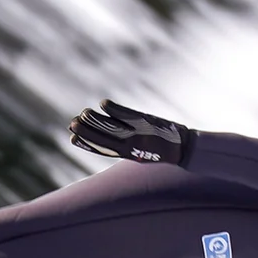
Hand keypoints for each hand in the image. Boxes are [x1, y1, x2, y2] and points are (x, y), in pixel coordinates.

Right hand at [68, 99, 194, 165]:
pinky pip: (126, 114)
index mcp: (128, 154)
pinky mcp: (146, 122)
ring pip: (111, 127)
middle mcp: (131, 145)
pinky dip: (113, 109)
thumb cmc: (162, 150)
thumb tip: (108, 143)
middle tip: (72, 123)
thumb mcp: (142, 153)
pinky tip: (102, 103)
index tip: (72, 138)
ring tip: (83, 113)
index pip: (103, 149)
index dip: (87, 144)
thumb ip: (126, 148)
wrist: (185, 149)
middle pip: (103, 138)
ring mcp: (138, 133)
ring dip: (95, 120)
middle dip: (86, 131)